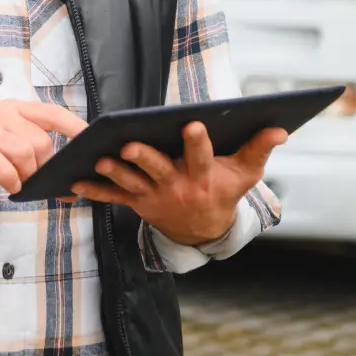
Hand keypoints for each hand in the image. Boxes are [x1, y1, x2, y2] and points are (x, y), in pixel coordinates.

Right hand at [0, 100, 87, 195]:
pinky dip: (10, 178)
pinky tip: (9, 186)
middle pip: (40, 140)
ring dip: (26, 174)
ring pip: (24, 151)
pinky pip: (0, 164)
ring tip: (18, 183)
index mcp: (13, 109)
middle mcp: (2, 115)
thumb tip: (64, 176)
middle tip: (34, 179)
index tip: (91, 140)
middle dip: (43, 165)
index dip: (74, 126)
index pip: (51, 113)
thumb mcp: (2, 143)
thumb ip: (29, 151)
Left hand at [70, 121, 287, 245]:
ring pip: (131, 183)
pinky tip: (75, 181)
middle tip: (131, 144)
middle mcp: (177, 187)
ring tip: (101, 160)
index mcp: (203, 177)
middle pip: (159, 170)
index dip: (197, 142)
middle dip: (145, 157)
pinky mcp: (137, 202)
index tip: (192, 124)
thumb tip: (281, 127)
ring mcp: (154, 196)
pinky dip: (94, 190)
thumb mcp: (246, 174)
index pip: (201, 157)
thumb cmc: (224, 191)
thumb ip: (259, 148)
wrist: (203, 231)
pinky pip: (113, 197)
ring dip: (115, 173)